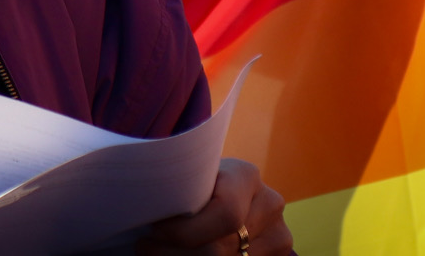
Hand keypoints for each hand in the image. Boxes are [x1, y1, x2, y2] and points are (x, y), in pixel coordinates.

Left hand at [138, 159, 289, 255]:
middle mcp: (270, 204)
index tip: (154, 231)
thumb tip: (148, 209)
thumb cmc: (195, 185)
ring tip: (156, 254)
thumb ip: (180, 190)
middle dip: (176, 253)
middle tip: (145, 249)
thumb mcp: (190, 178)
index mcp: (245, 175)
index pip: (225, 213)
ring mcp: (278, 234)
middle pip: (222, 247)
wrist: (225, 196)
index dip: (185, 230)